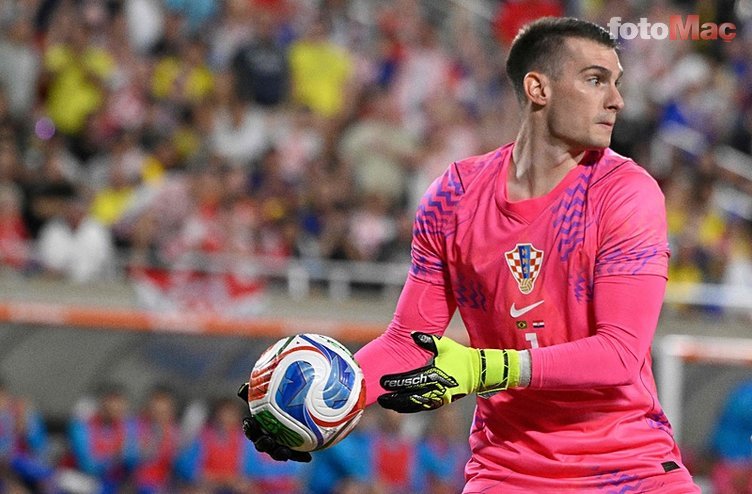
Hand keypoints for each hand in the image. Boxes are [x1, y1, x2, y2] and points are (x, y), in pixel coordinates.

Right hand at [236, 383, 311, 461]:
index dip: (249, 428)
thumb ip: (256, 391)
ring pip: (277, 452)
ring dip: (279, 453)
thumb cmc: (278, 401)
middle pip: (261, 444)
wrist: (298, 408)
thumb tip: (242, 388)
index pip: (251, 429)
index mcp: (259, 426)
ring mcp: (279, 445)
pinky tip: (308, 457)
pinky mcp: (293, 450)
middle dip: (262, 444)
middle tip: (267, 439)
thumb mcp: (268, 395)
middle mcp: (267, 438)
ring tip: (285, 452)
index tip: (249, 422)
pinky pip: (296, 455)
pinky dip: (300, 456)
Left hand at [377, 332, 519, 412]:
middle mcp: (435, 388)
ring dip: (400, 405)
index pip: (410, 380)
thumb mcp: (444, 345)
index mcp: (434, 374)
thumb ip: (427, 340)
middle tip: (380, 399)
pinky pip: (423, 407)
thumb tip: (412, 334)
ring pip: (415, 405)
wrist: (479, 372)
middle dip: (394, 399)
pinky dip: (410, 408)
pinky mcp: (442, 402)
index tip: (383, 382)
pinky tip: (400, 407)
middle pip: (410, 397)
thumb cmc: (460, 356)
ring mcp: (439, 397)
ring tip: (387, 404)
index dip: (395, 382)